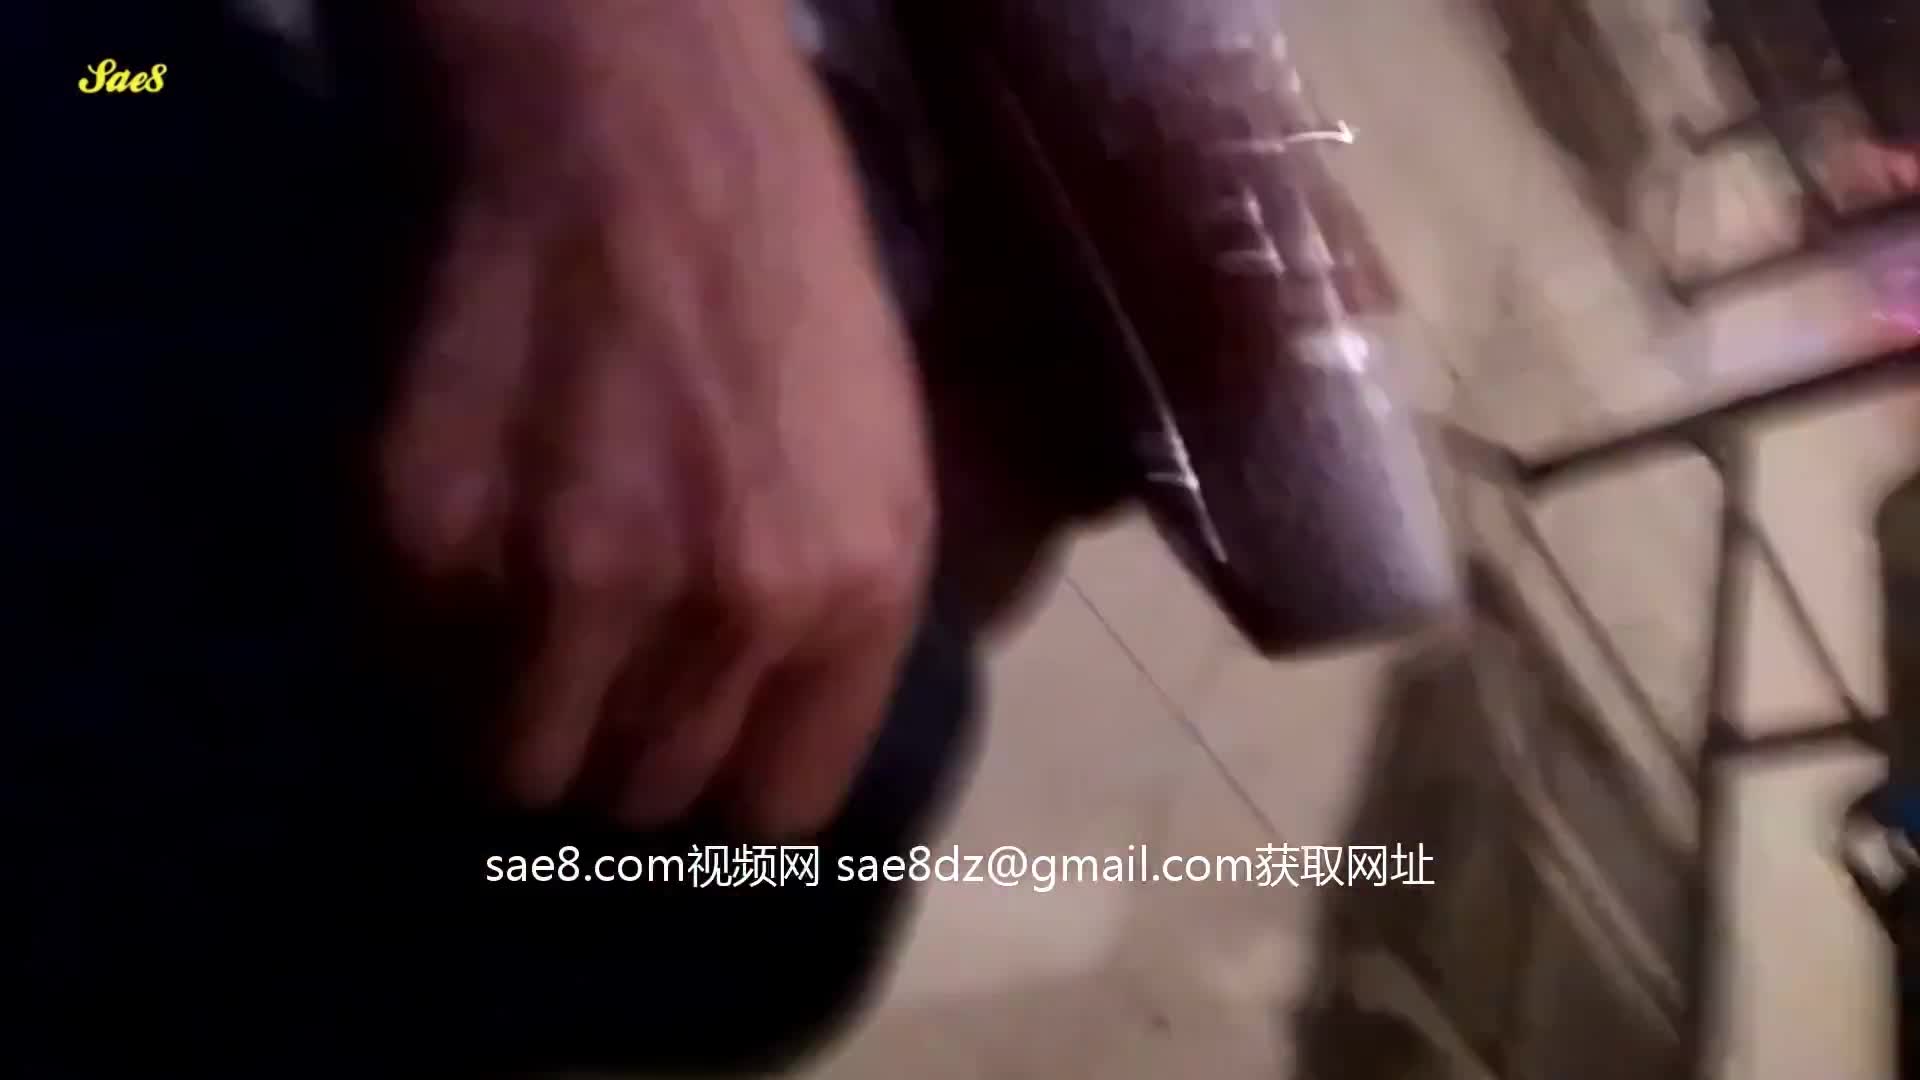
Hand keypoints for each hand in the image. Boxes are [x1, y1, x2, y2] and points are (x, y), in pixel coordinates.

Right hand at [381, 1, 934, 835]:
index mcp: (849, 587)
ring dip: (511, 709)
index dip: (722, 781)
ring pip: (512, 767)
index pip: (769, 810)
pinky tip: (465, 527)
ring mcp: (556, 582)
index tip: (689, 742)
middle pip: (637, 796)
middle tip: (598, 655)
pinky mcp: (418, 537)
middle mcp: (713, 610)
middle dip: (618, 740)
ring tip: (519, 609)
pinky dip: (424, 630)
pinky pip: (407, 673)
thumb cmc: (773, 273)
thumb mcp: (881, 454)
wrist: (620, 116)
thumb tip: (761, 755)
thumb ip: (834, 624)